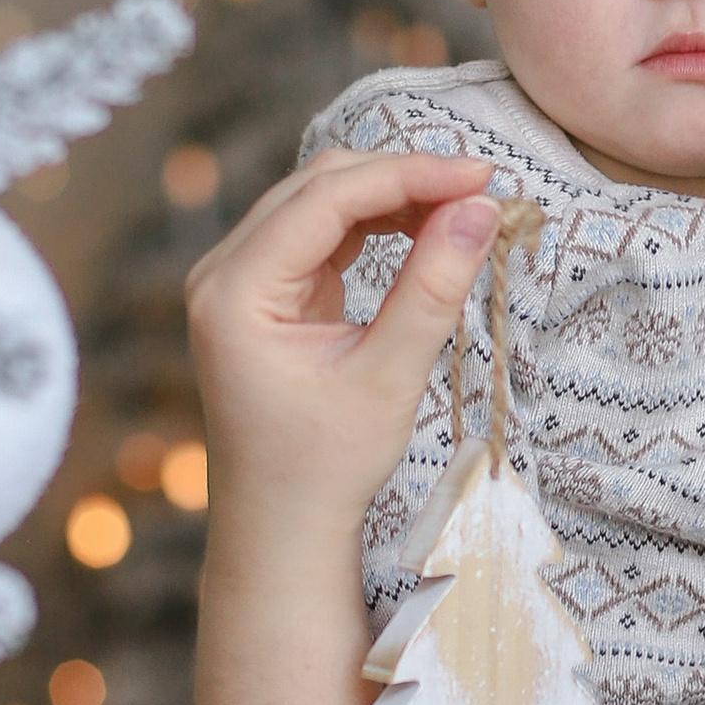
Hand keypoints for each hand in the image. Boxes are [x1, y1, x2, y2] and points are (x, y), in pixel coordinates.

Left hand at [181, 142, 504, 704]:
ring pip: (320, 202)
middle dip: (402, 178)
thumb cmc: (326, 468)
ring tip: (463, 210)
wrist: (281, 529)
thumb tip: (481, 210)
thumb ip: (432, 289)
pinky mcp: (262, 293)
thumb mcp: (388, 378)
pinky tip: (425, 231)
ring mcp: (237, 281)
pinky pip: (320, 233)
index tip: (482, 175)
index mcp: (235, 291)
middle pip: (319, 186)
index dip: (409, 175)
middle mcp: (222, 274)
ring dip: (391, 197)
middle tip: (482, 190)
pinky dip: (374, 225)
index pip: (329, 198)